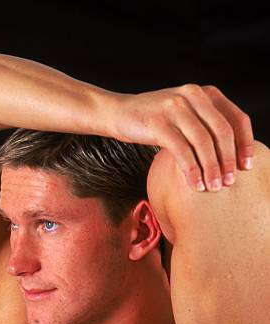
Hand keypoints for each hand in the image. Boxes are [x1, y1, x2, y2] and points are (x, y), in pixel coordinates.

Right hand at [113, 84, 253, 191]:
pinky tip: (195, 184)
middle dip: (228, 160)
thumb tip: (231, 155)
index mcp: (205, 93)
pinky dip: (191, 170)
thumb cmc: (155, 121)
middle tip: (229, 182)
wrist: (119, 113)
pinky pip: (181, 150)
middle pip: (222, 131)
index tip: (247, 167)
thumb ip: (206, 125)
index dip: (245, 144)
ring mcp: (175, 107)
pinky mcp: (158, 123)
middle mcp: (193, 95)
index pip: (237, 118)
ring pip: (203, 142)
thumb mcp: (185, 116)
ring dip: (211, 168)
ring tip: (213, 187)